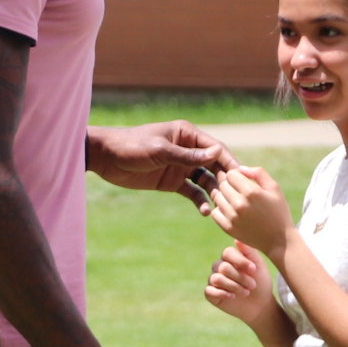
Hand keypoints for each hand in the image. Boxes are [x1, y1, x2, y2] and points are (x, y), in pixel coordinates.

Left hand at [88, 121, 237, 210]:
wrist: (105, 158)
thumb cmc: (132, 146)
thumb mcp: (160, 150)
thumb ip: (188, 155)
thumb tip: (217, 153)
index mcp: (187, 134)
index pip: (216, 148)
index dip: (230, 161)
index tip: (243, 177)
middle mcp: (188, 149)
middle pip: (214, 164)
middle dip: (225, 179)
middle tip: (236, 196)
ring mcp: (181, 166)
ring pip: (206, 179)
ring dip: (214, 192)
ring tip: (221, 207)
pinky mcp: (172, 181)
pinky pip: (192, 192)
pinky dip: (200, 201)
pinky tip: (206, 212)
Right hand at [205, 243, 280, 331]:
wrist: (260, 304)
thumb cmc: (260, 282)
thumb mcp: (258, 266)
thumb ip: (249, 251)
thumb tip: (236, 239)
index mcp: (230, 257)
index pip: (227, 253)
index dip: (240, 261)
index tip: (253, 270)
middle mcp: (219, 266)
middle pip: (223, 267)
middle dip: (240, 277)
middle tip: (252, 285)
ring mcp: (214, 280)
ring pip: (216, 279)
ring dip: (233, 286)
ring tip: (246, 292)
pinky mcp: (211, 293)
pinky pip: (209, 290)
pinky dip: (222, 293)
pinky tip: (233, 296)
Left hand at [206, 166, 292, 253]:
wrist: (279, 240)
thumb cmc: (278, 211)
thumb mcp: (274, 188)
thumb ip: (258, 173)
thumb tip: (240, 169)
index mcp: (251, 192)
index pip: (231, 174)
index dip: (237, 175)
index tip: (244, 181)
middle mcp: (239, 204)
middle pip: (223, 184)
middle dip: (230, 184)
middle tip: (240, 191)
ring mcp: (232, 217)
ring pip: (217, 197)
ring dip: (225, 196)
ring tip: (236, 200)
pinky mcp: (228, 228)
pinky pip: (215, 212)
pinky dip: (221, 209)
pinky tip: (232, 211)